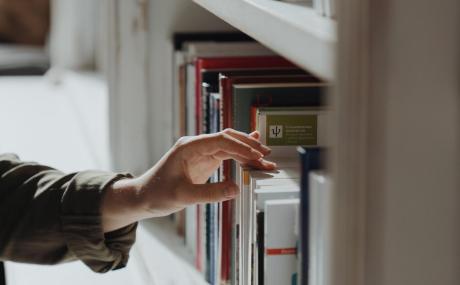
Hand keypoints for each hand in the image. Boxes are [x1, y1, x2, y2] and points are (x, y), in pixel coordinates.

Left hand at [101, 129, 275, 231]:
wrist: (143, 197)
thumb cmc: (157, 194)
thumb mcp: (183, 196)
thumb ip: (210, 193)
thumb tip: (236, 189)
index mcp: (189, 147)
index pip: (221, 141)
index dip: (241, 147)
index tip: (256, 155)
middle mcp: (197, 145)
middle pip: (228, 139)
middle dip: (248, 145)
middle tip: (267, 155)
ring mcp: (201, 152)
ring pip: (229, 146)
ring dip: (247, 151)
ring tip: (265, 159)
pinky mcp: (204, 161)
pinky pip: (226, 155)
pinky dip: (240, 156)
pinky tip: (253, 152)